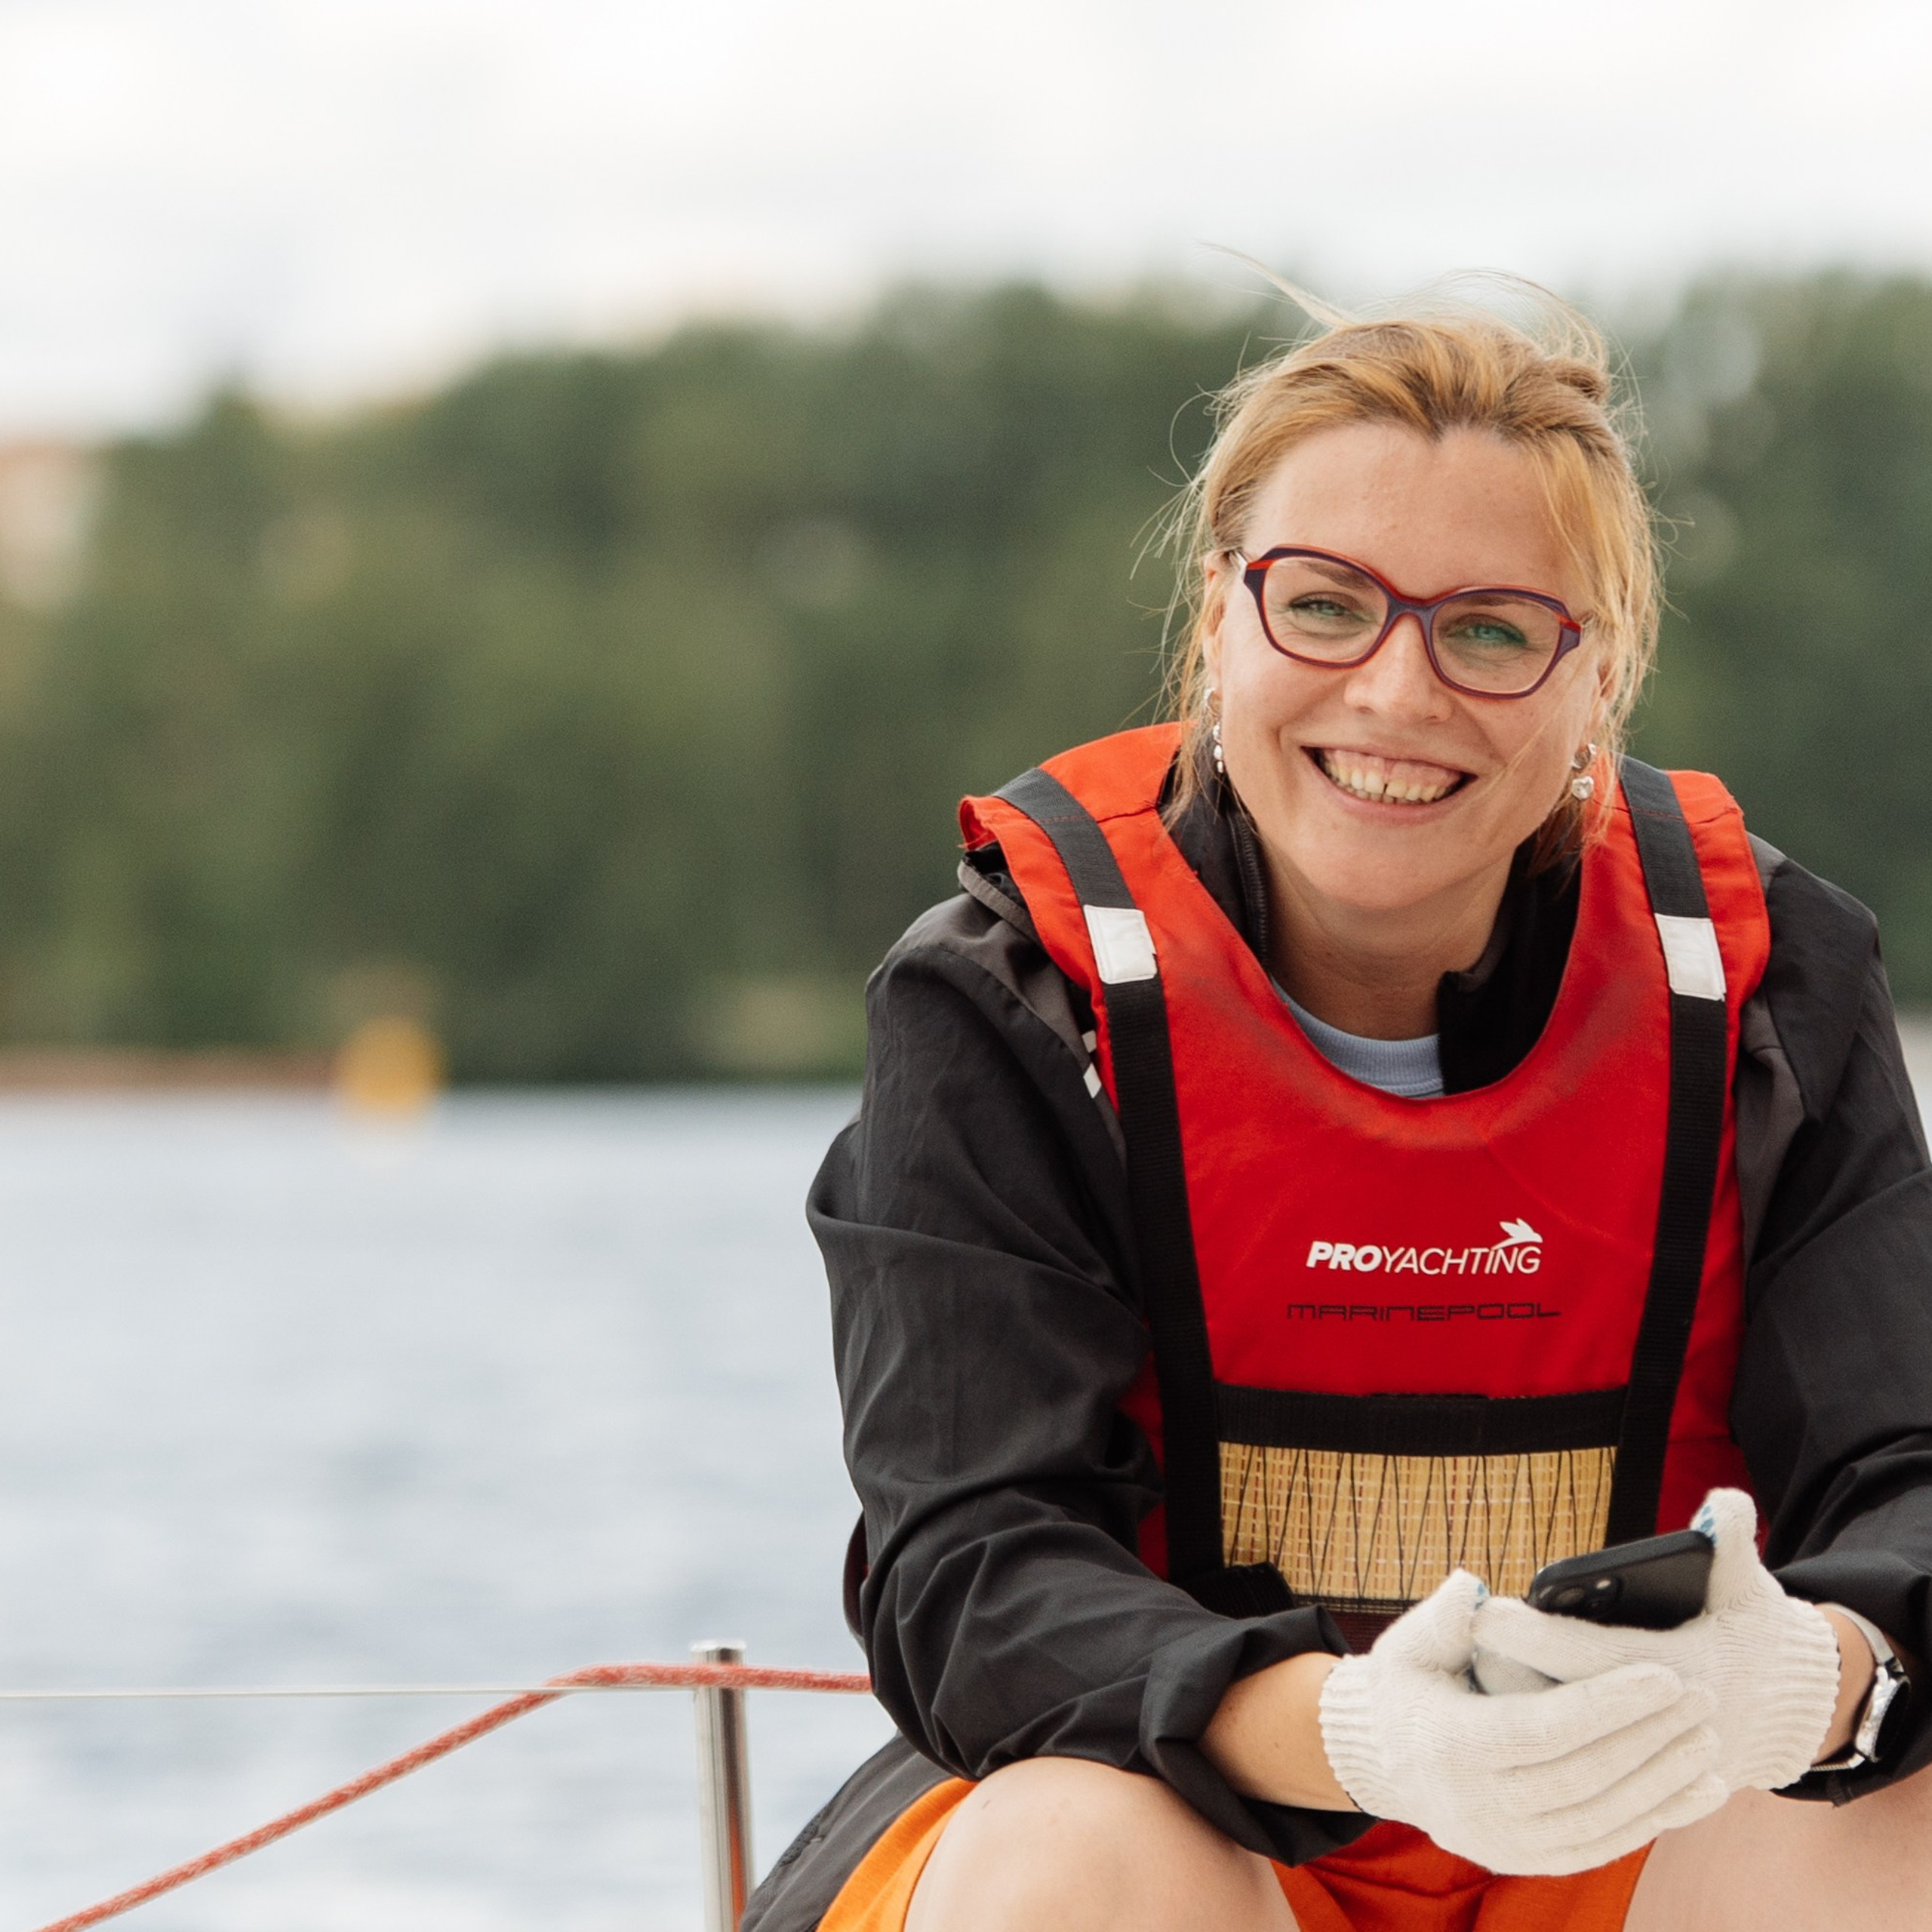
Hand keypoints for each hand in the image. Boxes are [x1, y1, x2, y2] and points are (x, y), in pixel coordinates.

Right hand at [1318, 1569, 1723, 1875]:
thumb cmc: (1407, 1687)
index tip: (1665, 1674)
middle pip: (1582, 1775)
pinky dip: (1654, 1820)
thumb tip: (1472, 1585)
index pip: (1543, 1728)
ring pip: (1600, 1818)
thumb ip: (1444, 1617)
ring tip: (1709, 1740)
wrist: (1387, 1762)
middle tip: (1702, 1699)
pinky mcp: (1526, 1860)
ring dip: (1663, 1782)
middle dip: (1649, 1738)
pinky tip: (1697, 1790)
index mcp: (1447, 1743)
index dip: (1608, 1705)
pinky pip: (1602, 1846)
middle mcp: (1474, 1804)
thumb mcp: (1410, 1645)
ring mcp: (1502, 1841)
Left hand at [1471, 1489, 1841, 1793]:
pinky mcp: (1637, 1775)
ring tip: (1469, 1666)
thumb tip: (1726, 1499)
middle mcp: (1658, 1720)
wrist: (1785, 1714)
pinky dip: (1539, 1738)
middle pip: (1566, 1700)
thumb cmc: (1753, 1634)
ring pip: (1562, 1738)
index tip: (1486, 1609)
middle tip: (1462, 1638)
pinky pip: (1576, 1764)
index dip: (1537, 1633)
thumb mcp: (1747, 1587)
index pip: (1593, 1655)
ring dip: (1516, 1702)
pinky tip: (1500, 1706)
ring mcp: (1647, 1755)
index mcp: (1682, 1668)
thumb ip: (1733, 1542)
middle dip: (1510, 1669)